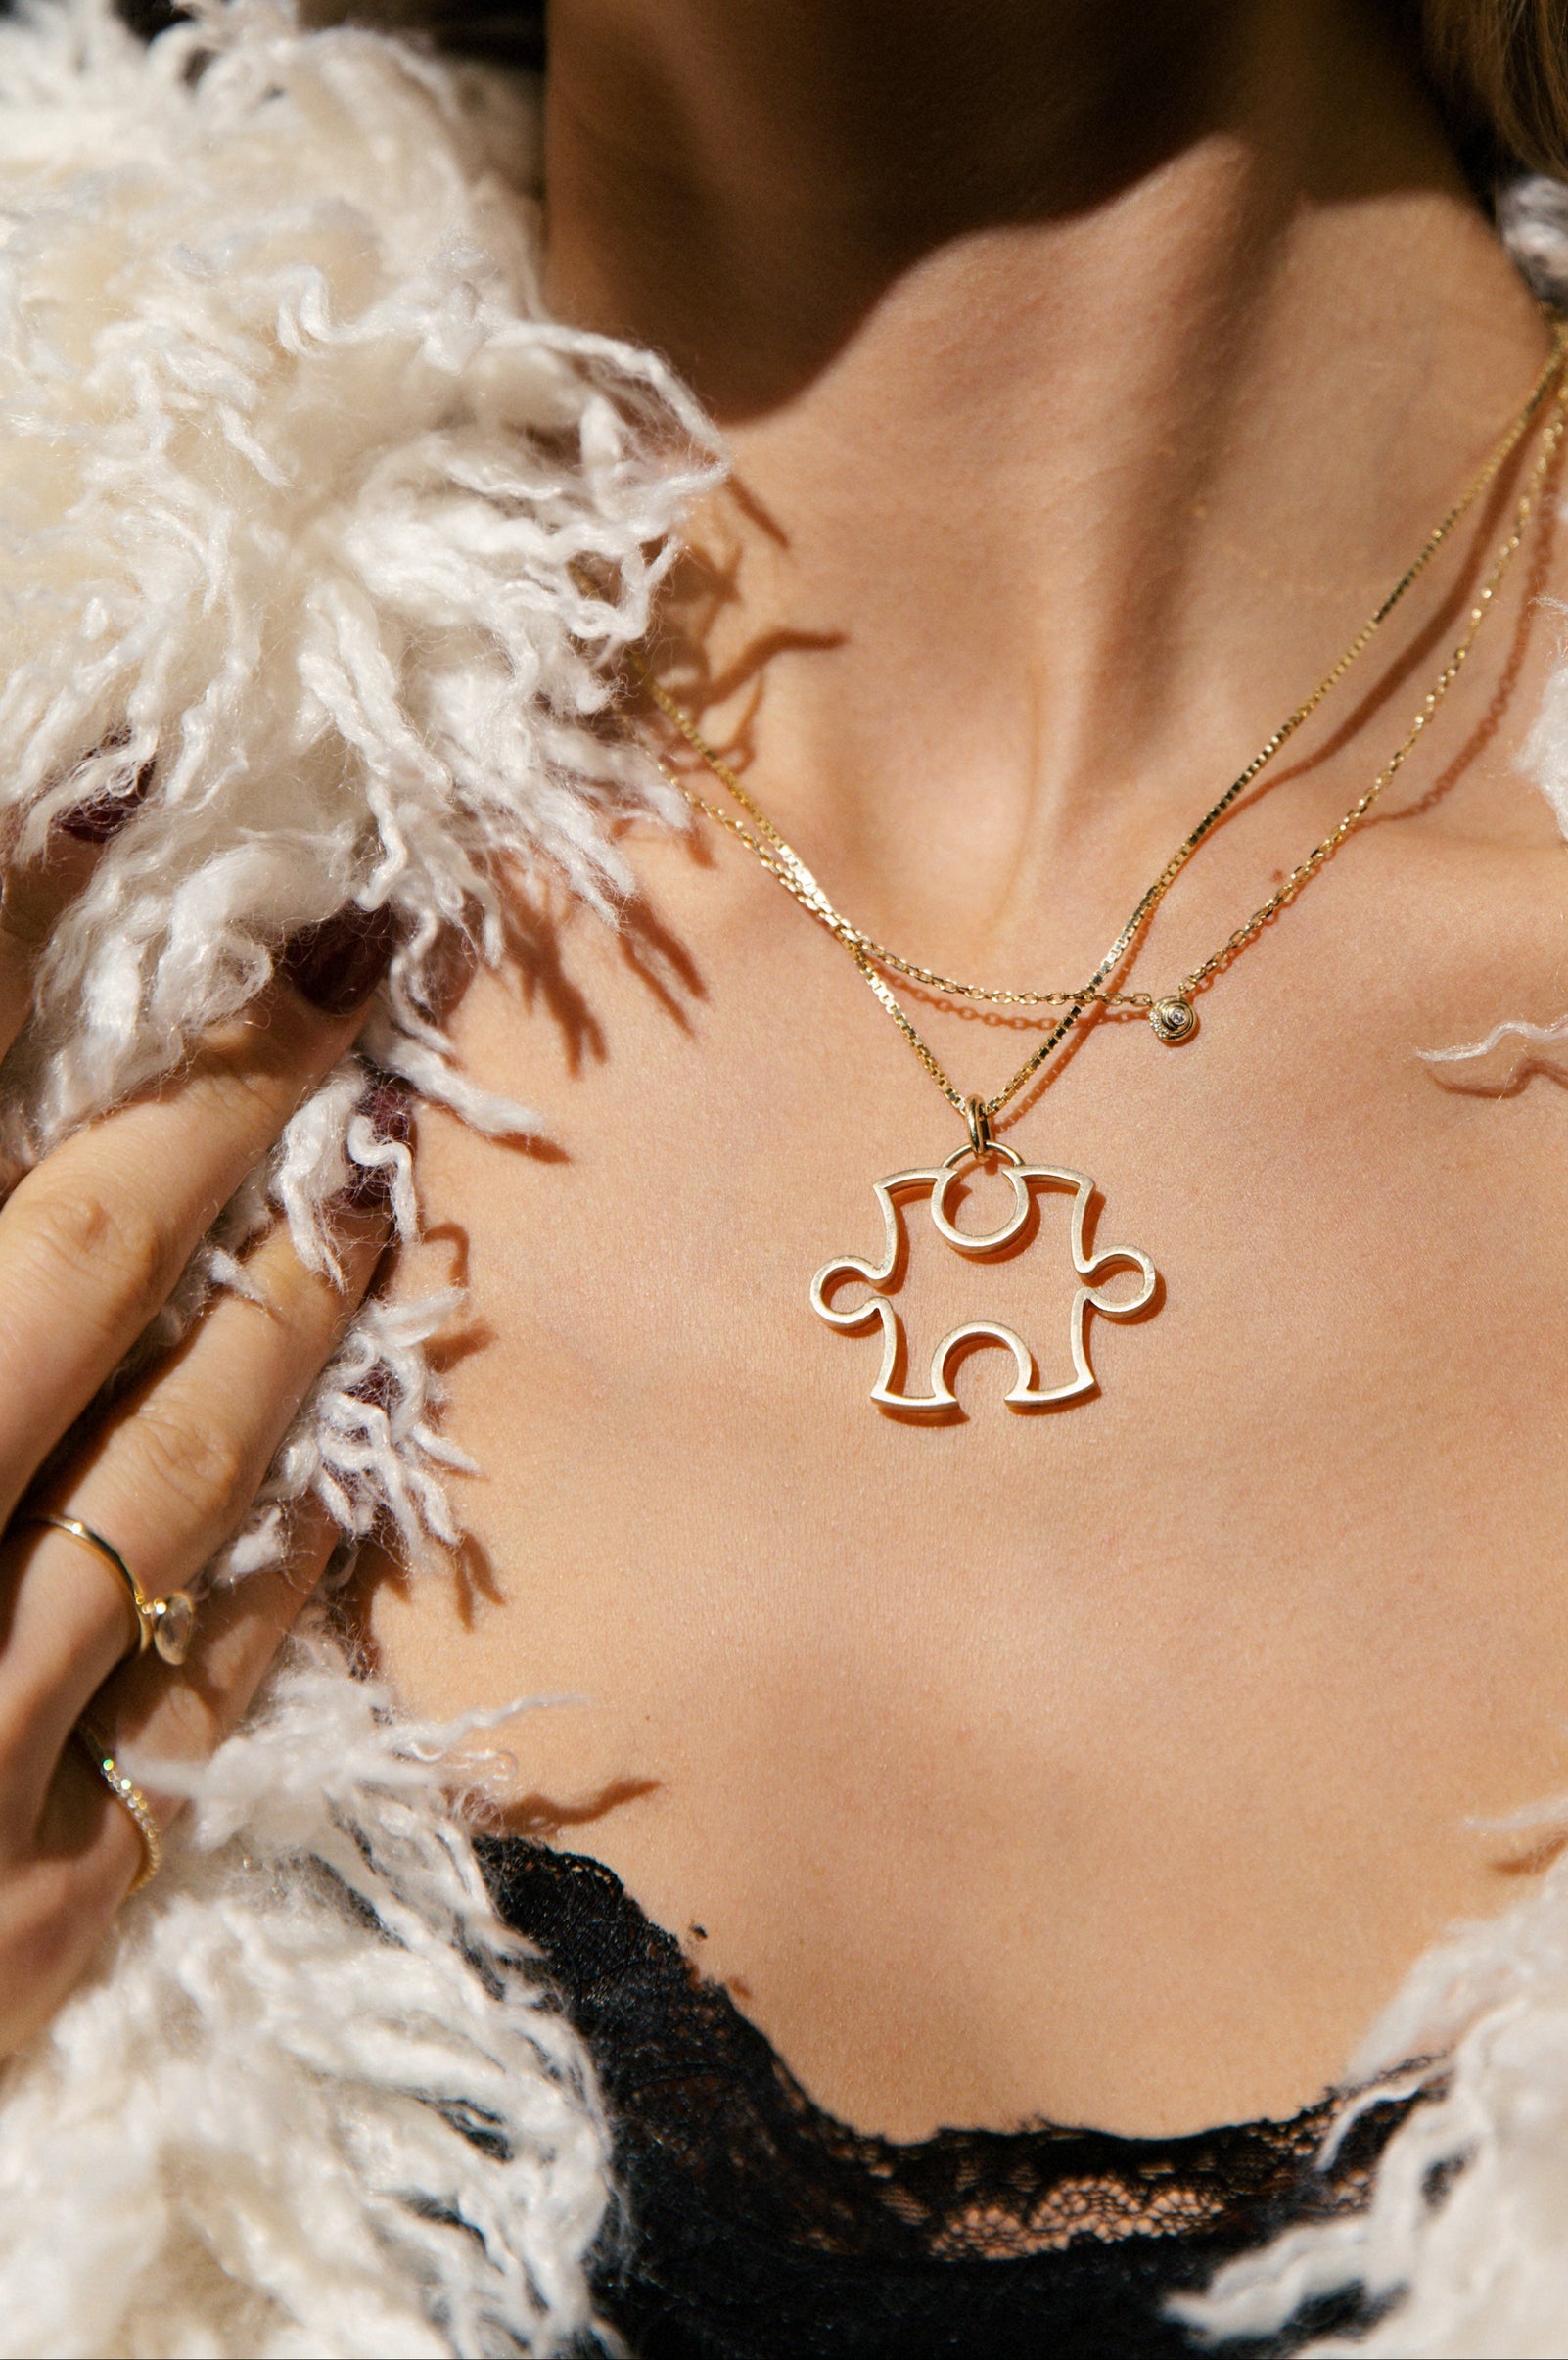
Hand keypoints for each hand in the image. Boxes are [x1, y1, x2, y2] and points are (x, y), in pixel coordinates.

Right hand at [0, 835, 397, 2055]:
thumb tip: (13, 1181)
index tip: (109, 793)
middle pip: (70, 1255)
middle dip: (216, 1089)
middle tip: (348, 957)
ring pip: (181, 1458)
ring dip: (295, 1302)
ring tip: (378, 1186)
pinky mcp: (25, 1925)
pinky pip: (203, 1699)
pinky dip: (281, 1569)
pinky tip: (347, 1470)